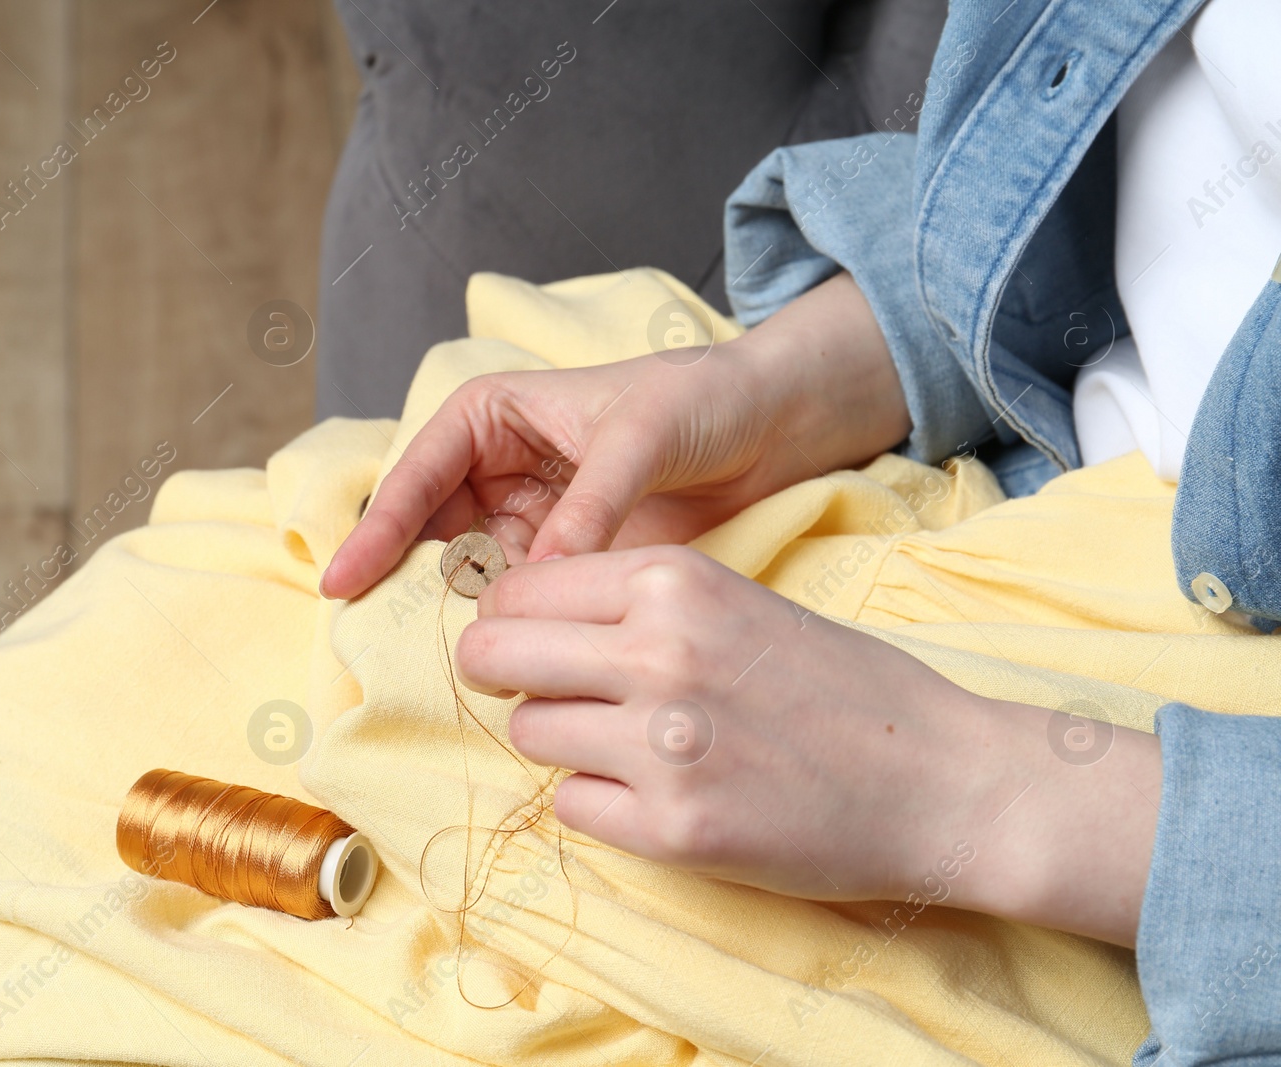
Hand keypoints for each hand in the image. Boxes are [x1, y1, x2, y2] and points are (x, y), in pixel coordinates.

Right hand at [319, 273, 910, 599]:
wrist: (769, 425)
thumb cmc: (701, 400)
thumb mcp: (640, 439)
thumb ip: (590, 507)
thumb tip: (544, 578)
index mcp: (492, 416)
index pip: (419, 474)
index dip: (379, 529)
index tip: (345, 582)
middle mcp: (496, 470)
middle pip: (430, 534)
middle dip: (408, 583)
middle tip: (380, 641)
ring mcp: (529, 520)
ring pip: (470, 576)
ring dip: (461, 614)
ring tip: (447, 658)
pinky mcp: (565, 563)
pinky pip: (521, 600)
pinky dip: (511, 628)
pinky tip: (504, 658)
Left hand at [457, 546, 1162, 945]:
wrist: (942, 778)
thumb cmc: (843, 685)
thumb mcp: (736, 602)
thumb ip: (636, 605)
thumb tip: (524, 621)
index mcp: (673, 581)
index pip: (517, 590)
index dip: (509, 619)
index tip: (526, 639)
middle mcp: (657, 652)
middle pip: (491, 655)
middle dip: (501, 675)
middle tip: (543, 690)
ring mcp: (661, 744)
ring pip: (528, 732)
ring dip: (563, 740)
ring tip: (631, 744)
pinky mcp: (672, 829)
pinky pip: (572, 806)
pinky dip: (602, 803)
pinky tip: (660, 793)